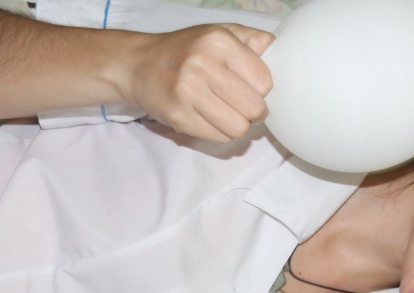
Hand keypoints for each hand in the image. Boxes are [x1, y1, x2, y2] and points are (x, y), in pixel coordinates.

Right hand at [126, 24, 273, 142]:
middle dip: (255, 112)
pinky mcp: (179, 117)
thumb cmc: (186, 51)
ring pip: (239, 128)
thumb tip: (275, 48)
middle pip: (254, 109)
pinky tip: (212, 118)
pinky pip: (219, 137)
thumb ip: (251, 39)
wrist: (138, 65)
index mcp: (217, 41)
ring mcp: (187, 93)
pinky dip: (222, 132)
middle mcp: (201, 65)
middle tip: (245, 106)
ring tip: (229, 112)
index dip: (263, 88)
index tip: (252, 86)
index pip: (264, 81)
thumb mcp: (218, 33)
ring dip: (239, 125)